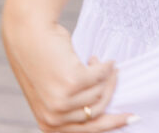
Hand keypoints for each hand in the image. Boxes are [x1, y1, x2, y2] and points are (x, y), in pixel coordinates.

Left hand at [2, 13, 137, 131]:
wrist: (28, 35)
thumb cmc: (42, 60)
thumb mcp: (53, 91)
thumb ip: (71, 105)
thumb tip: (102, 108)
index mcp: (49, 125)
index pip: (89, 131)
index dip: (112, 123)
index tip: (130, 117)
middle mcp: (54, 118)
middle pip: (97, 112)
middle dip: (111, 92)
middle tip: (117, 74)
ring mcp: (62, 102)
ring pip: (99, 93)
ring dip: (103, 75)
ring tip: (94, 60)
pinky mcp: (71, 83)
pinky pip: (99, 77)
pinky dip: (102, 66)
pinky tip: (94, 57)